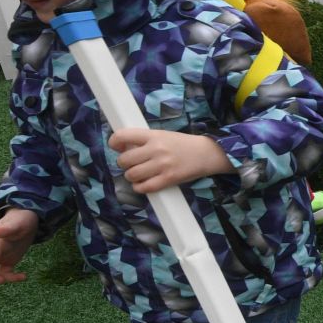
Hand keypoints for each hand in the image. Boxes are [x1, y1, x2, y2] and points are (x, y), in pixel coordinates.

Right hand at [0, 208, 36, 286]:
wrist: (27, 218)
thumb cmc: (21, 219)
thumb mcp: (18, 223)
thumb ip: (7, 228)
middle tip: (0, 278)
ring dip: (1, 278)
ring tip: (20, 276)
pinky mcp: (7, 261)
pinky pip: (4, 273)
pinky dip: (12, 278)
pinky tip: (24, 276)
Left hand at [108, 129, 233, 193]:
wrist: (207, 153)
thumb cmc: (183, 144)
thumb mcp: (163, 135)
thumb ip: (144, 140)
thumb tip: (122, 149)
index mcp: (153, 135)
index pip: (122, 136)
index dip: (114, 143)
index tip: (117, 147)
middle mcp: (156, 149)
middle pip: (124, 160)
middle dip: (124, 164)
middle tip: (132, 164)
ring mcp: (162, 165)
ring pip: (131, 175)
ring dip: (132, 176)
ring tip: (140, 174)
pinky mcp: (168, 179)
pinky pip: (144, 187)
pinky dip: (140, 187)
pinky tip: (144, 184)